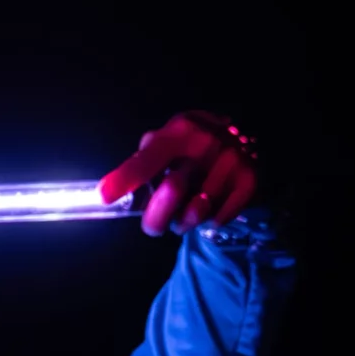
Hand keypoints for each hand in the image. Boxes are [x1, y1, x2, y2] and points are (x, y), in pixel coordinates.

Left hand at [100, 112, 259, 236]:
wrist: (249, 135)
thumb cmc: (195, 143)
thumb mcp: (170, 138)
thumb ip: (146, 159)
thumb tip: (116, 189)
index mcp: (179, 132)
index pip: (148, 159)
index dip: (125, 179)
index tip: (105, 196)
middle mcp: (206, 144)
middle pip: (171, 191)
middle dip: (156, 217)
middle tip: (154, 224)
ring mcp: (230, 162)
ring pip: (195, 213)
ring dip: (184, 221)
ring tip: (186, 211)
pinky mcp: (249, 182)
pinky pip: (218, 218)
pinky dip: (210, 219)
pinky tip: (211, 204)